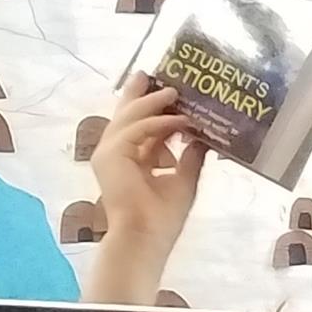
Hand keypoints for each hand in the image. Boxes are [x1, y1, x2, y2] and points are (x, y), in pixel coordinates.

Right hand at [91, 77, 207, 252]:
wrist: (146, 237)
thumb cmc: (163, 217)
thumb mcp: (184, 180)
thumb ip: (190, 158)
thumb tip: (202, 138)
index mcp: (130, 158)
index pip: (139, 126)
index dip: (153, 109)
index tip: (170, 94)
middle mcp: (116, 152)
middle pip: (126, 114)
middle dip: (140, 93)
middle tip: (153, 74)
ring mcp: (109, 152)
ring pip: (130, 117)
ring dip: (153, 103)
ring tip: (174, 92)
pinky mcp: (110, 155)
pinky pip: (137, 129)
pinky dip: (158, 123)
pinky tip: (178, 119)